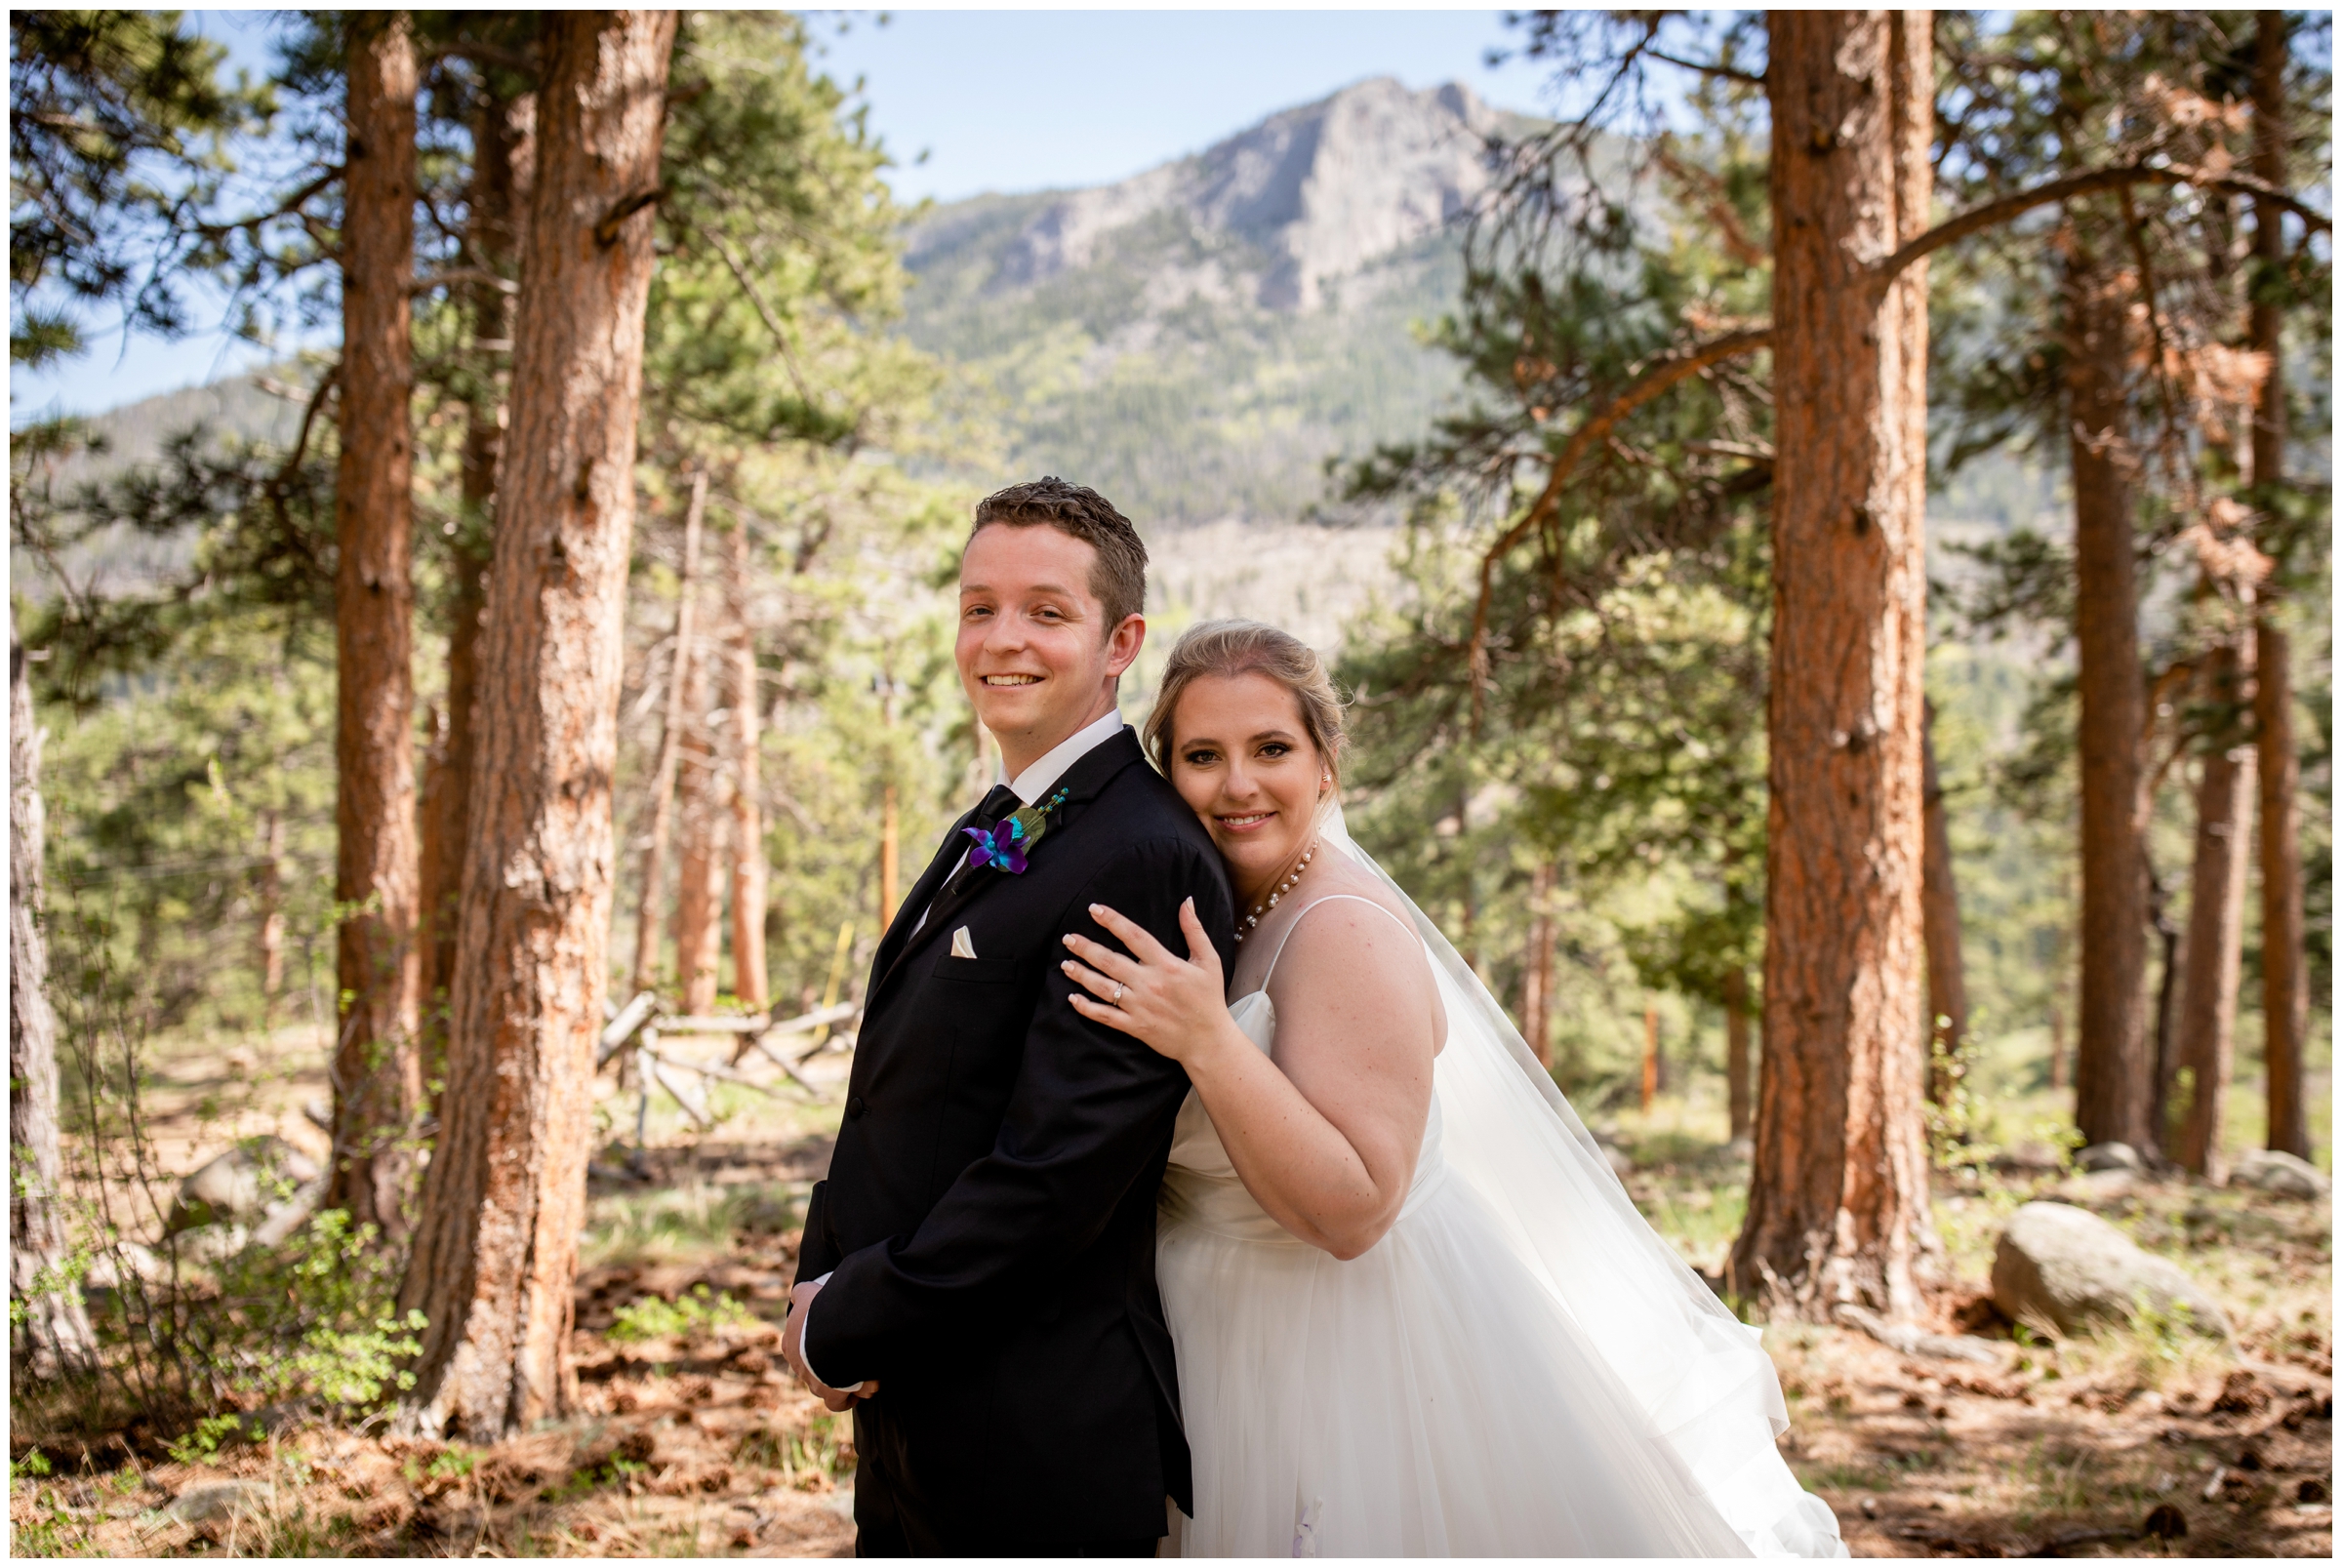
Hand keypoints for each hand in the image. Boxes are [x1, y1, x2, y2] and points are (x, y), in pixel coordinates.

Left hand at [783, 1279, 876, 1411]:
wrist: (835, 1334)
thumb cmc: (822, 1312)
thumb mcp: (808, 1294)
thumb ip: (801, 1293)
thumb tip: (797, 1295)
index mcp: (790, 1343)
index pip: (797, 1348)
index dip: (814, 1345)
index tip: (831, 1339)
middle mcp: (798, 1366)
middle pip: (814, 1369)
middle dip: (831, 1364)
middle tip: (851, 1353)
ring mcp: (813, 1384)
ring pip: (827, 1386)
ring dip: (844, 1379)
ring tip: (862, 1366)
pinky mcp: (831, 1396)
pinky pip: (838, 1403)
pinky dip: (850, 1398)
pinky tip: (864, 1386)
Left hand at [1061, 897, 1229, 1065]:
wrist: (1208, 1040)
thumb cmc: (1209, 999)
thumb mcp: (1209, 960)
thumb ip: (1194, 930)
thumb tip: (1186, 901)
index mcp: (1166, 964)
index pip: (1134, 937)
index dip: (1113, 921)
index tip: (1095, 910)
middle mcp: (1149, 984)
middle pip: (1110, 961)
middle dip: (1086, 948)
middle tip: (1068, 938)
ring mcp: (1139, 1006)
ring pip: (1103, 987)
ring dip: (1081, 974)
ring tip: (1065, 964)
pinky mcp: (1135, 1026)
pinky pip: (1105, 1015)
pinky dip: (1087, 1007)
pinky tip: (1073, 998)